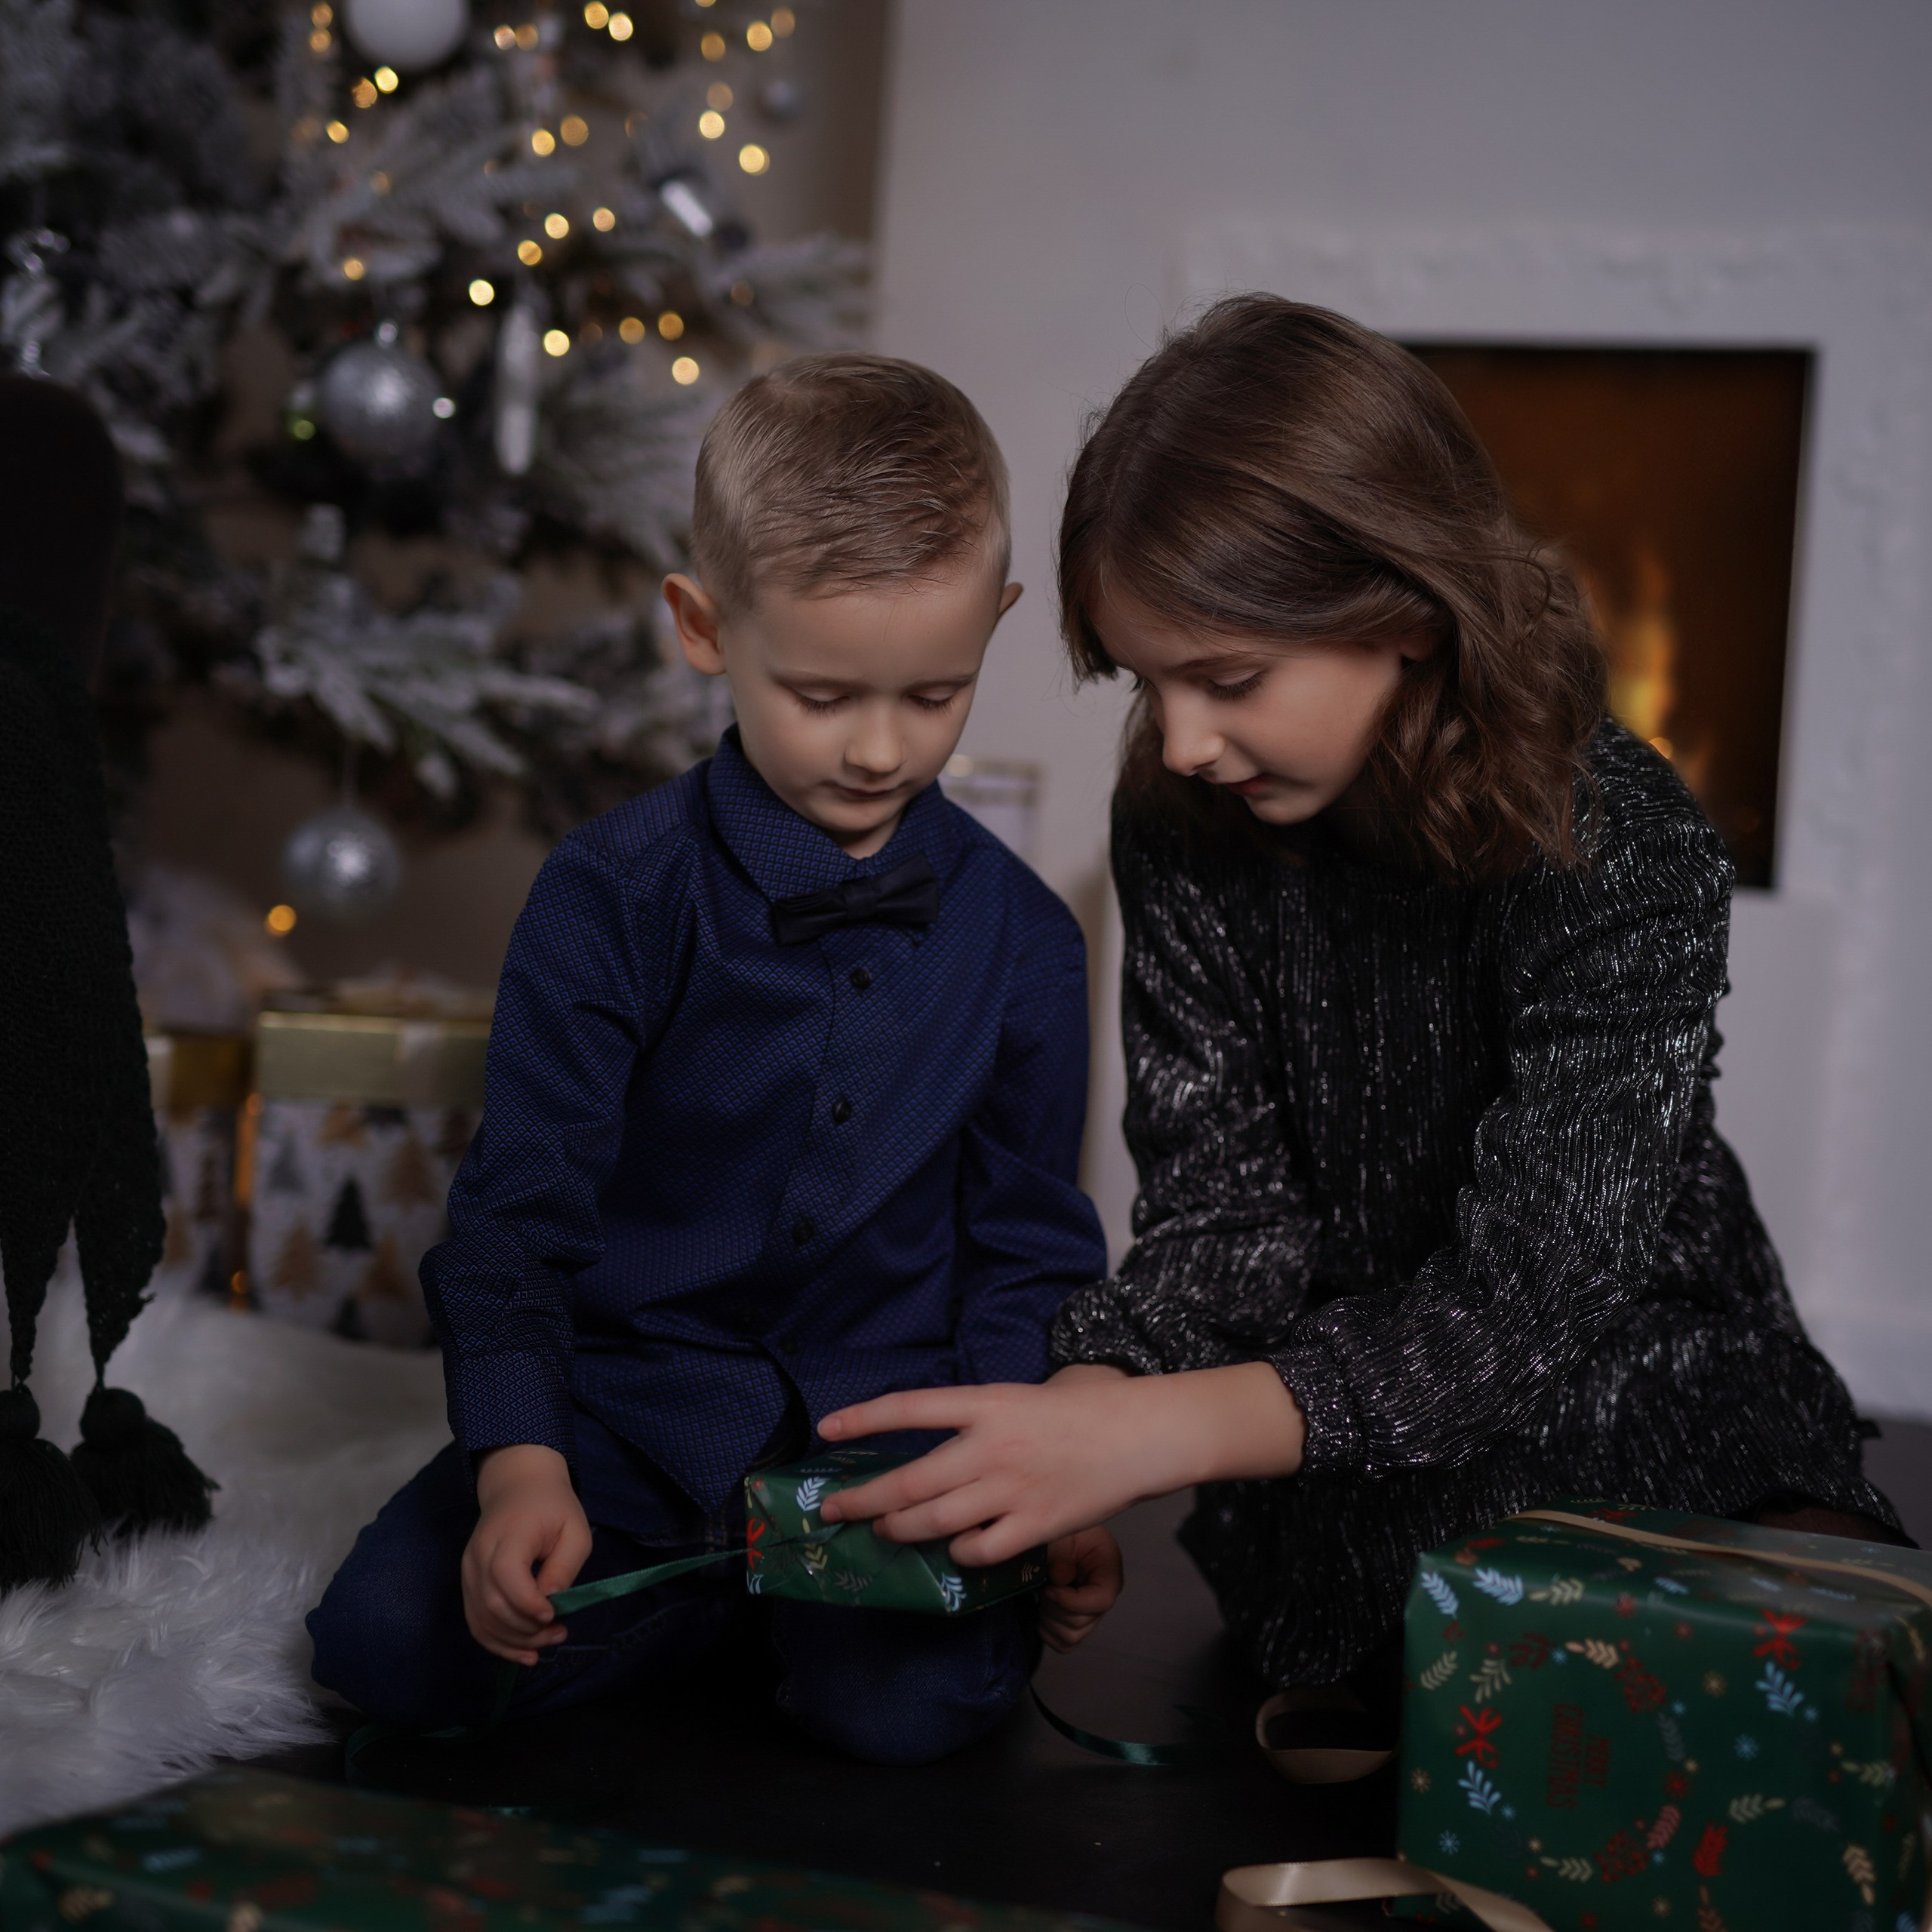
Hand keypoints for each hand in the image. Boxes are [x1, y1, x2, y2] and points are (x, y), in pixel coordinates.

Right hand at [461, 1444, 592, 1665]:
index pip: (506, 1575)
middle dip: (527, 1629)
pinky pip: (476, 1622)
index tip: (555, 1614)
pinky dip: (497, 1643)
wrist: (517, 1486)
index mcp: (508, 1535)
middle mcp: (479, 1555)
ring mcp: (468, 1571)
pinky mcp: (468, 1584)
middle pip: (493, 1604)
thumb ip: (564, 1567)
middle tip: (560, 1632)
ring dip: (515, 1641)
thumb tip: (552, 1603)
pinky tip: (523, 1654)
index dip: (528, 1603)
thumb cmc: (553, 1508)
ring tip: (548, 1642)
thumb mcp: (574, 1530)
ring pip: (482, 1619)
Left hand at [818, 1360, 1305, 1565]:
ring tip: (884, 1530)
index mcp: (987, 1404)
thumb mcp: (1023, 1397)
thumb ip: (979, 1420)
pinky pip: (977, 1552)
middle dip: (861, 1500)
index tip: (828, 1427)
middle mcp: (991, 1447)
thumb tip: (936, 1451)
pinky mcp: (1033, 1527)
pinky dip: (958, 1554)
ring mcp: (1010, 1491)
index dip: (864, 1417)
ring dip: (899, 1530)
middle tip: (833, 1510)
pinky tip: (955, 1550)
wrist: (1141, 1435)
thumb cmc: (1084, 1411)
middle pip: (908, 1482)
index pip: (911, 1407)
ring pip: (933, 1523)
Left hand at [1039, 1525, 1122, 1652]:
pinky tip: (1043, 1608)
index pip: (1102, 1600)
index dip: (1071, 1601)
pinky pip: (1064, 1643)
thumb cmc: (1060, 1532)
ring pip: (1071, 1635)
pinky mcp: (1079, 1624)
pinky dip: (1048, 1630)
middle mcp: (1106, 1593)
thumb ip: (1060, 1553)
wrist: (1052, 1537)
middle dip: (1054, 1607)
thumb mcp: (1059, 1534)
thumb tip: (1060, 1576)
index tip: (1048, 1589)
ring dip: (1049, 1617)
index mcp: (1109, 1567)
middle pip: (1083, 1622)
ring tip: (1043, 1594)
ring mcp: (1093, 1611)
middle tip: (1043, 1585)